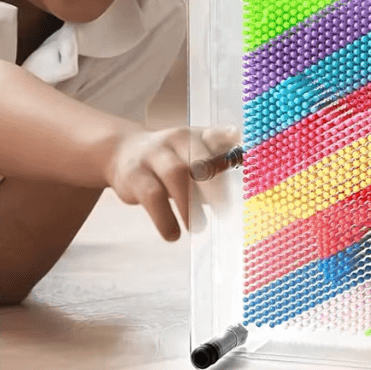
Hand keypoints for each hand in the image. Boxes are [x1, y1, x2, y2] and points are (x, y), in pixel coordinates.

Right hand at [105, 126, 238, 241]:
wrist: (120, 151)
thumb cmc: (169, 159)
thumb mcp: (191, 155)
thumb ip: (219, 166)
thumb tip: (249, 190)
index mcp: (194, 136)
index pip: (217, 138)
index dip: (232, 148)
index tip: (244, 160)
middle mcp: (175, 140)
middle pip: (197, 158)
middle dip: (214, 185)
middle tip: (225, 210)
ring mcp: (153, 155)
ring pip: (174, 174)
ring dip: (189, 204)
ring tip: (197, 227)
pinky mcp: (133, 175)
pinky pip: (151, 196)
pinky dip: (165, 218)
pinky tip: (173, 234)